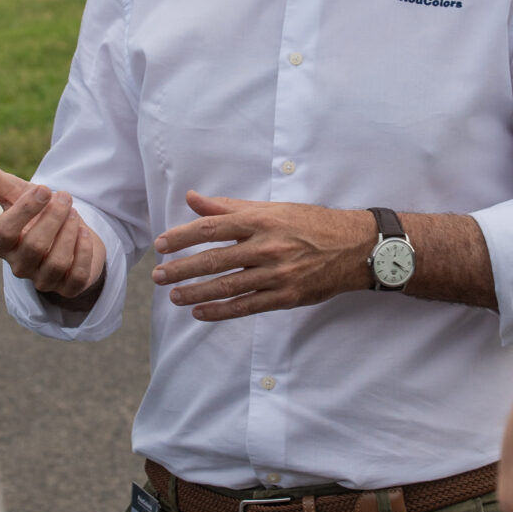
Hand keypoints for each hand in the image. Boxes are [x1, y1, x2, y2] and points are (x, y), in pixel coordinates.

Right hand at [0, 150, 107, 306]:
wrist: (65, 235)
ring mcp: (43, 280)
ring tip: (74, 212)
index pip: (5, 232)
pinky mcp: (68, 288)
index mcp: (2, 244)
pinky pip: (77, 277)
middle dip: (53, 218)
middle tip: (65, 197)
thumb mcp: (14, 193)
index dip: (25, 210)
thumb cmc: (35, 214)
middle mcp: (19, 265)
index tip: (44, 188)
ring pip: (57, 262)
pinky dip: (84, 252)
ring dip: (69, 233)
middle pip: (35, 246)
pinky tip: (84, 232)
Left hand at [153, 193, 374, 321]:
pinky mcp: (286, 296)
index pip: (212, 228)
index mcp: (262, 220)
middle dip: (181, 269)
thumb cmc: (310, 224)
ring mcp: (277, 273)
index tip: (161, 245)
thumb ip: (229, 206)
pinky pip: (247, 306)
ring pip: (227, 286)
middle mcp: (267, 246)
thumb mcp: (271, 209)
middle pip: (214, 259)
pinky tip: (200, 312)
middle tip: (157, 276)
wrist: (354, 247)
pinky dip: (220, 311)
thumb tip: (192, 199)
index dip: (182, 237)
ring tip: (174, 297)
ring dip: (196, 293)